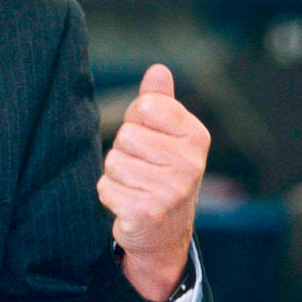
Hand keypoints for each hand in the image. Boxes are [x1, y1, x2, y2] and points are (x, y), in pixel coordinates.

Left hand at [97, 64, 209, 301]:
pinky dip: (110, 195)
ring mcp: (171, 191)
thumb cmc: (161, 172)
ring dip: (116, 175)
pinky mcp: (148, 213)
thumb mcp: (167, 135)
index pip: (144, 107)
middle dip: (125, 151)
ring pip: (113, 162)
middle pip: (125, 136)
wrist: (166, 232)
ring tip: (137, 186)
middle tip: (144, 169)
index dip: (136, 122)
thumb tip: (158, 69)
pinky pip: (105, 187)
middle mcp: (190, 164)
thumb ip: (159, 102)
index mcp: (196, 137)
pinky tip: (129, 204)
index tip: (151, 141)